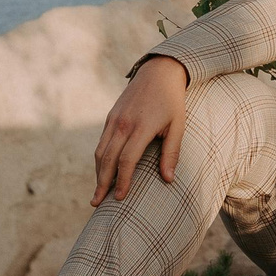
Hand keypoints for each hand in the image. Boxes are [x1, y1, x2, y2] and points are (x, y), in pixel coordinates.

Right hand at [93, 56, 189, 204]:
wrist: (159, 71)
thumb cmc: (172, 101)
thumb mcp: (178, 125)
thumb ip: (171, 152)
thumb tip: (169, 180)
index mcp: (140, 127)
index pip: (127, 160)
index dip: (123, 181)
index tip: (120, 198)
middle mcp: (123, 124)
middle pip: (107, 159)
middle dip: (102, 183)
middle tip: (97, 203)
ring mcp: (114, 119)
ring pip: (100, 152)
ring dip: (97, 173)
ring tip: (97, 192)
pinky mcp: (110, 117)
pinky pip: (101, 142)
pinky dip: (99, 159)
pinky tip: (102, 171)